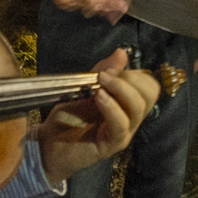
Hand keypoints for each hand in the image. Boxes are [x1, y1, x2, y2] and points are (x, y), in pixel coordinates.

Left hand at [36, 48, 159, 181]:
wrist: (47, 145)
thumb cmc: (66, 119)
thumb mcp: (83, 88)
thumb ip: (102, 71)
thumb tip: (121, 52)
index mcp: (127, 104)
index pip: (149, 85)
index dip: (134, 73)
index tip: (110, 69)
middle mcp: (130, 118)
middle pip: (150, 94)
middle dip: (131, 78)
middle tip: (106, 75)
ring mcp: (124, 133)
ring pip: (138, 107)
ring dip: (120, 89)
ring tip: (100, 83)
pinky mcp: (112, 145)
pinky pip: (120, 124)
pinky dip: (111, 107)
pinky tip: (98, 97)